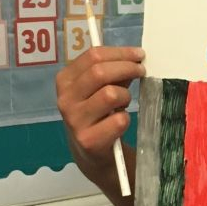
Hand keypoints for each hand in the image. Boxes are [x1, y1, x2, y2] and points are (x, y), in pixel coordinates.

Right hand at [55, 45, 144, 170]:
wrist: (90, 152)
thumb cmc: (98, 113)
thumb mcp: (98, 89)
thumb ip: (112, 72)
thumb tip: (135, 58)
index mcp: (65, 80)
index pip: (93, 56)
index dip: (120, 53)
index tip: (139, 55)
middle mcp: (65, 99)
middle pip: (100, 72)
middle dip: (127, 68)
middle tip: (141, 71)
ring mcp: (75, 120)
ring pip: (110, 94)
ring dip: (125, 95)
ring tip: (125, 102)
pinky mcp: (88, 140)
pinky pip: (118, 120)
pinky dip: (125, 118)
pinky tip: (121, 121)